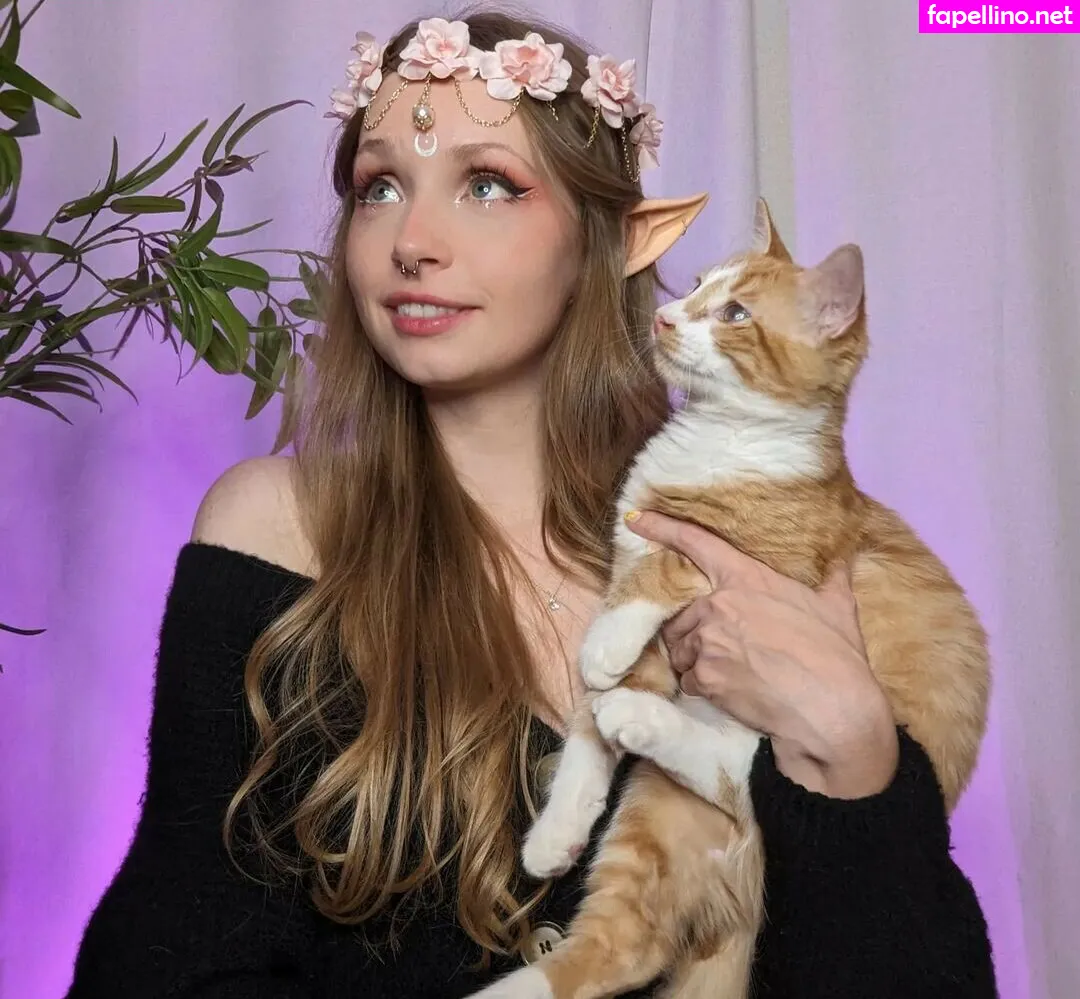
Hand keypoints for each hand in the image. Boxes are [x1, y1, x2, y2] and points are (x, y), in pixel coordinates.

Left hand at [625, 510, 898, 797]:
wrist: (833, 708)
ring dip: (696, 661)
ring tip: (731, 673)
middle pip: (683, 613)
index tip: (633, 518)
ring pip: (681, 648)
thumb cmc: (837, 655)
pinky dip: (704, 689)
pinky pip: (689, 681)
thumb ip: (832, 579)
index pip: (696, 542)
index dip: (661, 527)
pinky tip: (732, 694)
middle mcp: (719, 604)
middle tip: (726, 651)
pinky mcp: (704, 676)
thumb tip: (843, 560)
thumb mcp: (837, 608)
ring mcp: (708, 640)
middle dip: (695, 632)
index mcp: (747, 578)